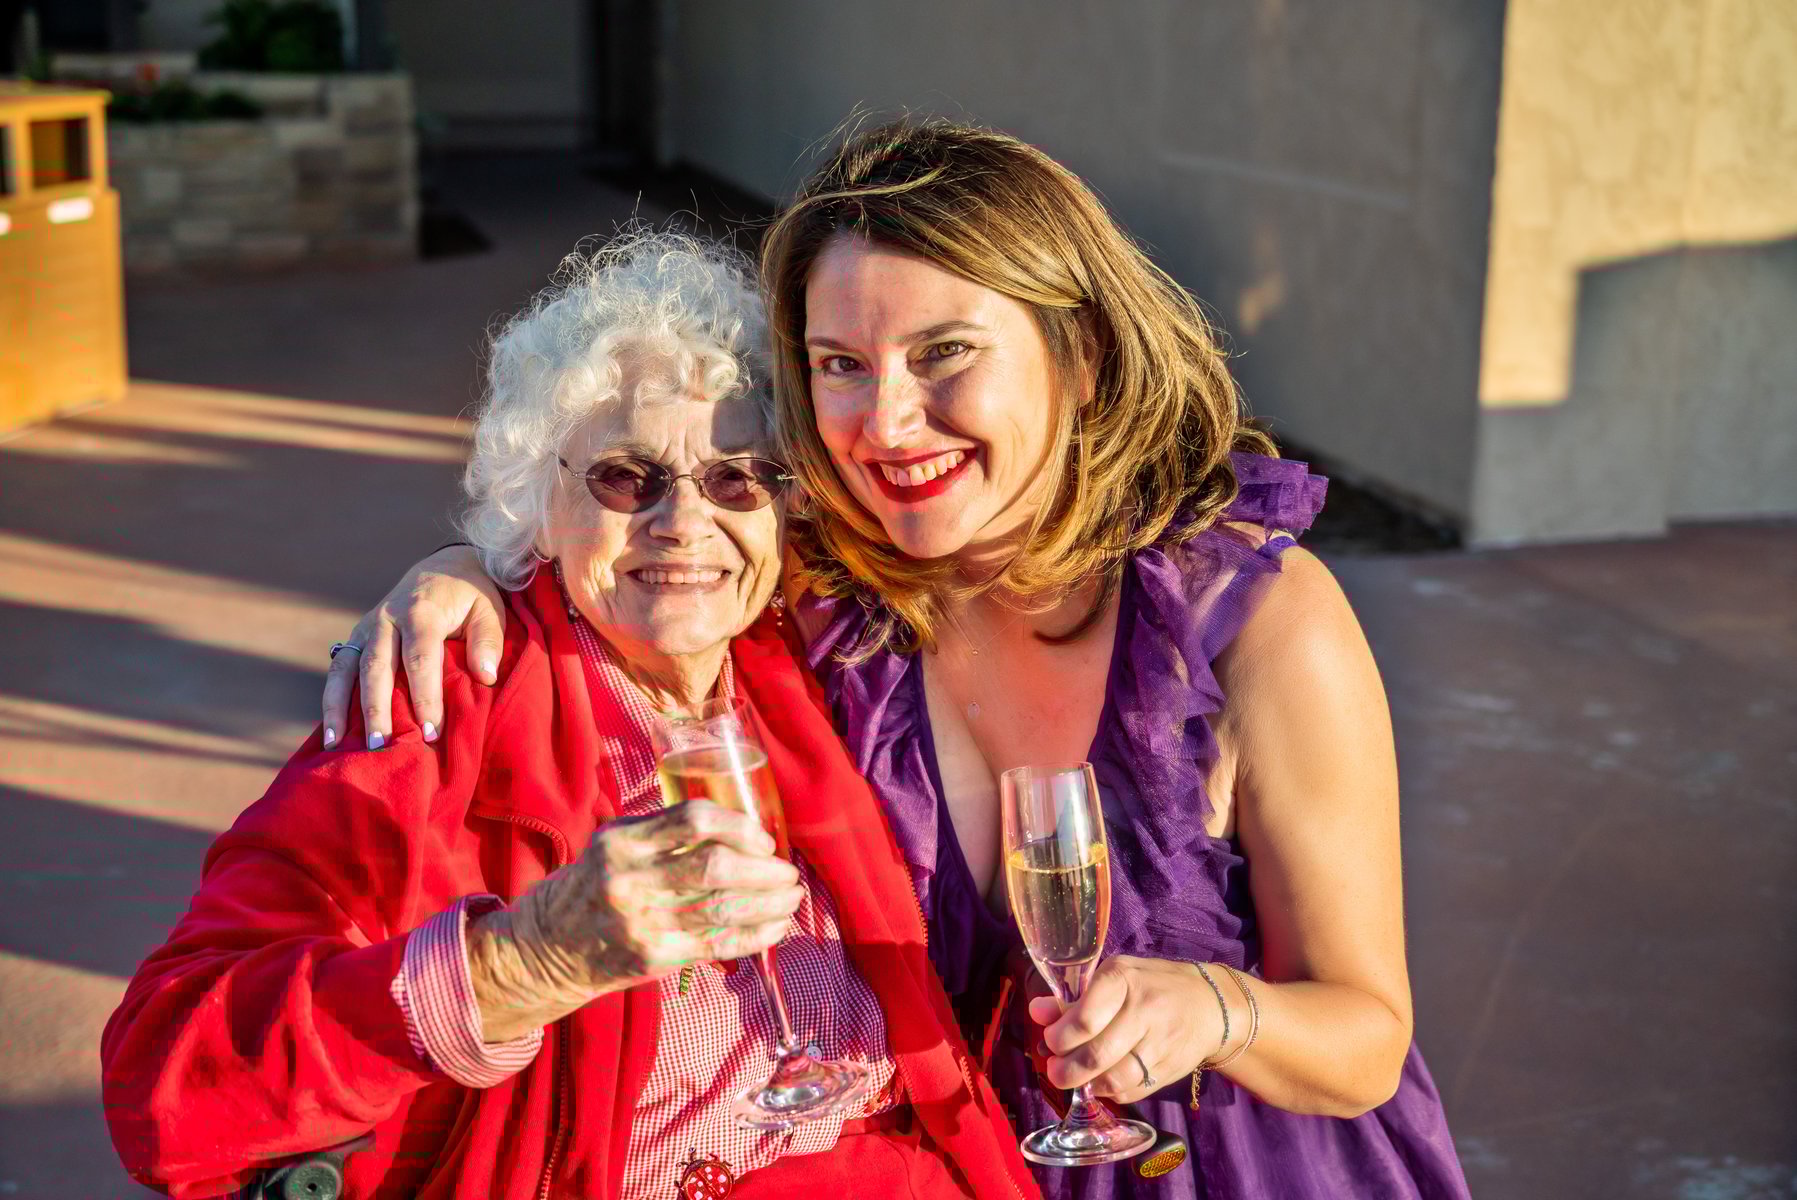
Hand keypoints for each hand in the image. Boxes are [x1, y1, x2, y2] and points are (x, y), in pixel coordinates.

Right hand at [322, 545, 504, 748]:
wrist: (445, 566)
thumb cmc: (471, 596)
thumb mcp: (489, 610)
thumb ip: (488, 641)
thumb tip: (485, 677)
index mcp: (422, 611)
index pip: (420, 658)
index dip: (425, 696)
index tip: (432, 732)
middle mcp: (387, 618)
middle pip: (377, 667)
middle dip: (378, 709)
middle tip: (381, 746)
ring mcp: (367, 627)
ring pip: (347, 668)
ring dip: (341, 708)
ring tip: (339, 746)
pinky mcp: (357, 637)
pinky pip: (339, 669)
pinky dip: (332, 700)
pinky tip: (332, 733)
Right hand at [482, 801, 803, 1022]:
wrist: (547, 947)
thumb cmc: (595, 885)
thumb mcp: (614, 845)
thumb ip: (664, 832)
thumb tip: (740, 830)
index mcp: (621, 841)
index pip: (693, 819)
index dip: (739, 827)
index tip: (762, 840)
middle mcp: (629, 879)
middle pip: (715, 868)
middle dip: (765, 871)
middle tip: (789, 872)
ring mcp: (641, 922)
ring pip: (723, 909)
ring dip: (770, 903)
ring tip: (793, 898)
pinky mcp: (652, 957)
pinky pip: (717, 944)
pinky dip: (755, 935)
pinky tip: (777, 928)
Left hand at [1027, 955, 1225, 1103]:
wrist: (1211, 1006)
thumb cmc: (1154, 984)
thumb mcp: (1116, 976)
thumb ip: (1076, 997)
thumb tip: (1038, 1012)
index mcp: (1125, 980)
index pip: (1085, 1019)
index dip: (1059, 1037)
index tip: (1050, 1040)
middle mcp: (1144, 1012)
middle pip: (1096, 1055)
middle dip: (1066, 1069)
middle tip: (1055, 1069)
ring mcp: (1160, 1045)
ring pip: (1114, 1079)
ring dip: (1086, 1084)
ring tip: (1073, 1078)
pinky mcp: (1168, 1071)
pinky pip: (1131, 1092)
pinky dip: (1109, 1093)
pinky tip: (1100, 1083)